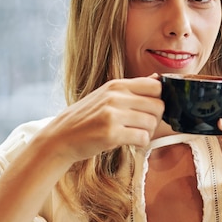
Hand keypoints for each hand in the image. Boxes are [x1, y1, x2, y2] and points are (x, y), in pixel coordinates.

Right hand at [38, 76, 163, 165]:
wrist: (61, 137)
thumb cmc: (87, 118)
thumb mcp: (107, 96)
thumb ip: (133, 88)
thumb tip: (158, 78)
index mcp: (117, 85)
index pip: (156, 86)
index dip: (160, 99)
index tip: (152, 110)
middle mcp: (115, 96)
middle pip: (158, 106)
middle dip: (156, 119)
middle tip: (144, 126)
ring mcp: (112, 114)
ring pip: (152, 123)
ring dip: (148, 133)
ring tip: (135, 134)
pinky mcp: (111, 133)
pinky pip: (142, 138)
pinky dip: (141, 143)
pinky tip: (131, 142)